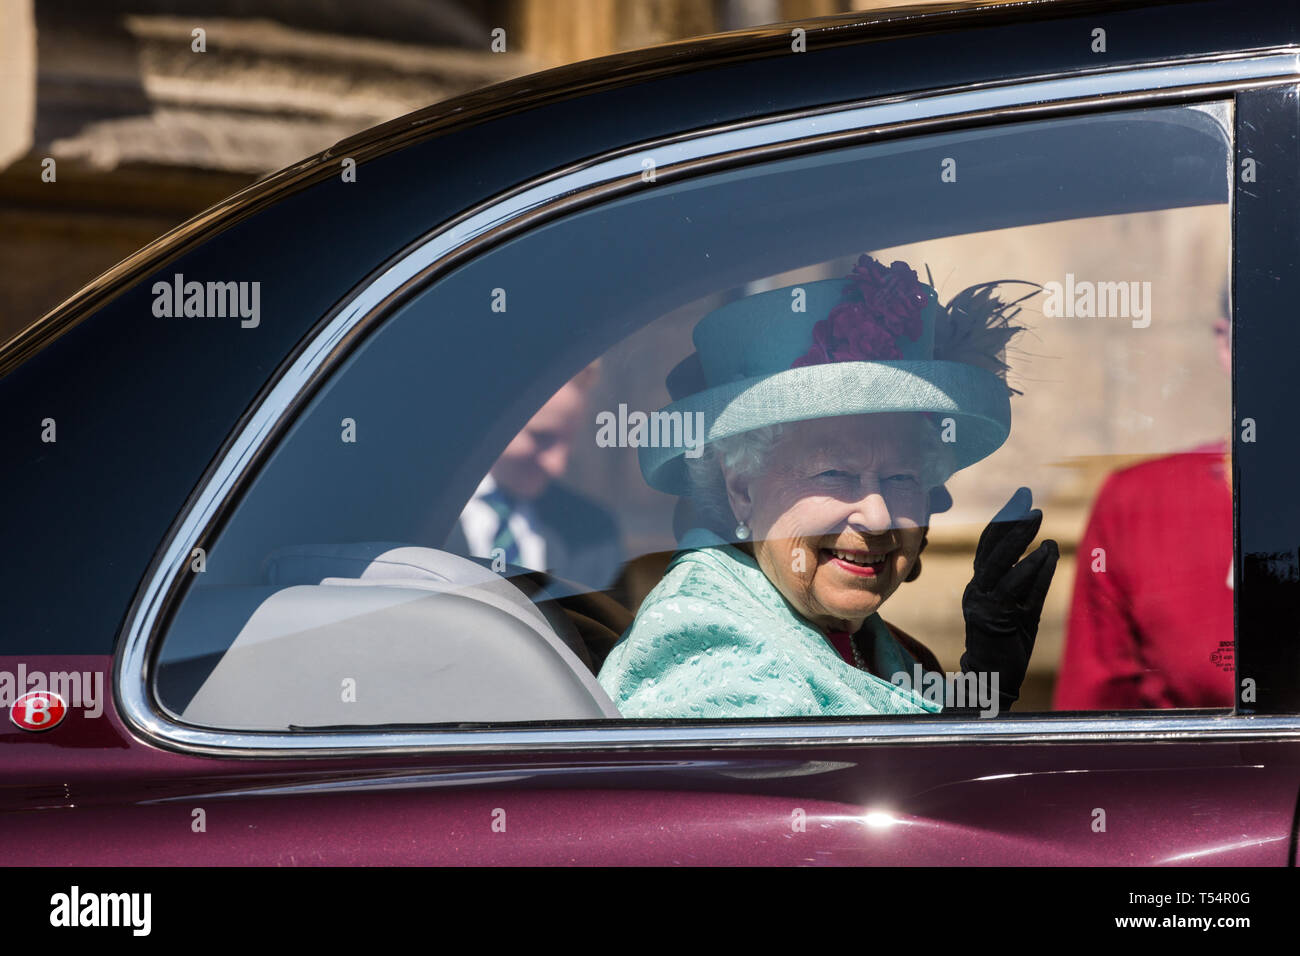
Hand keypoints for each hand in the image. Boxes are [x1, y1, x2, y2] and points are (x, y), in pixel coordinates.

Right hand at [959, 487, 1058, 709]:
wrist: (993, 680)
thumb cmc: (1009, 644)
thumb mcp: (1024, 606)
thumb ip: (1033, 579)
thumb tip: (1048, 547)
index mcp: (980, 585)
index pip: (989, 546)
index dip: (1004, 520)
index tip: (1021, 498)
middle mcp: (976, 590)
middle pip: (990, 548)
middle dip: (1009, 521)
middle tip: (1028, 500)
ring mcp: (982, 604)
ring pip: (997, 563)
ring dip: (1017, 538)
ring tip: (1036, 517)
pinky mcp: (994, 619)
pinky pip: (1014, 589)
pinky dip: (1030, 569)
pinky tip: (1046, 552)